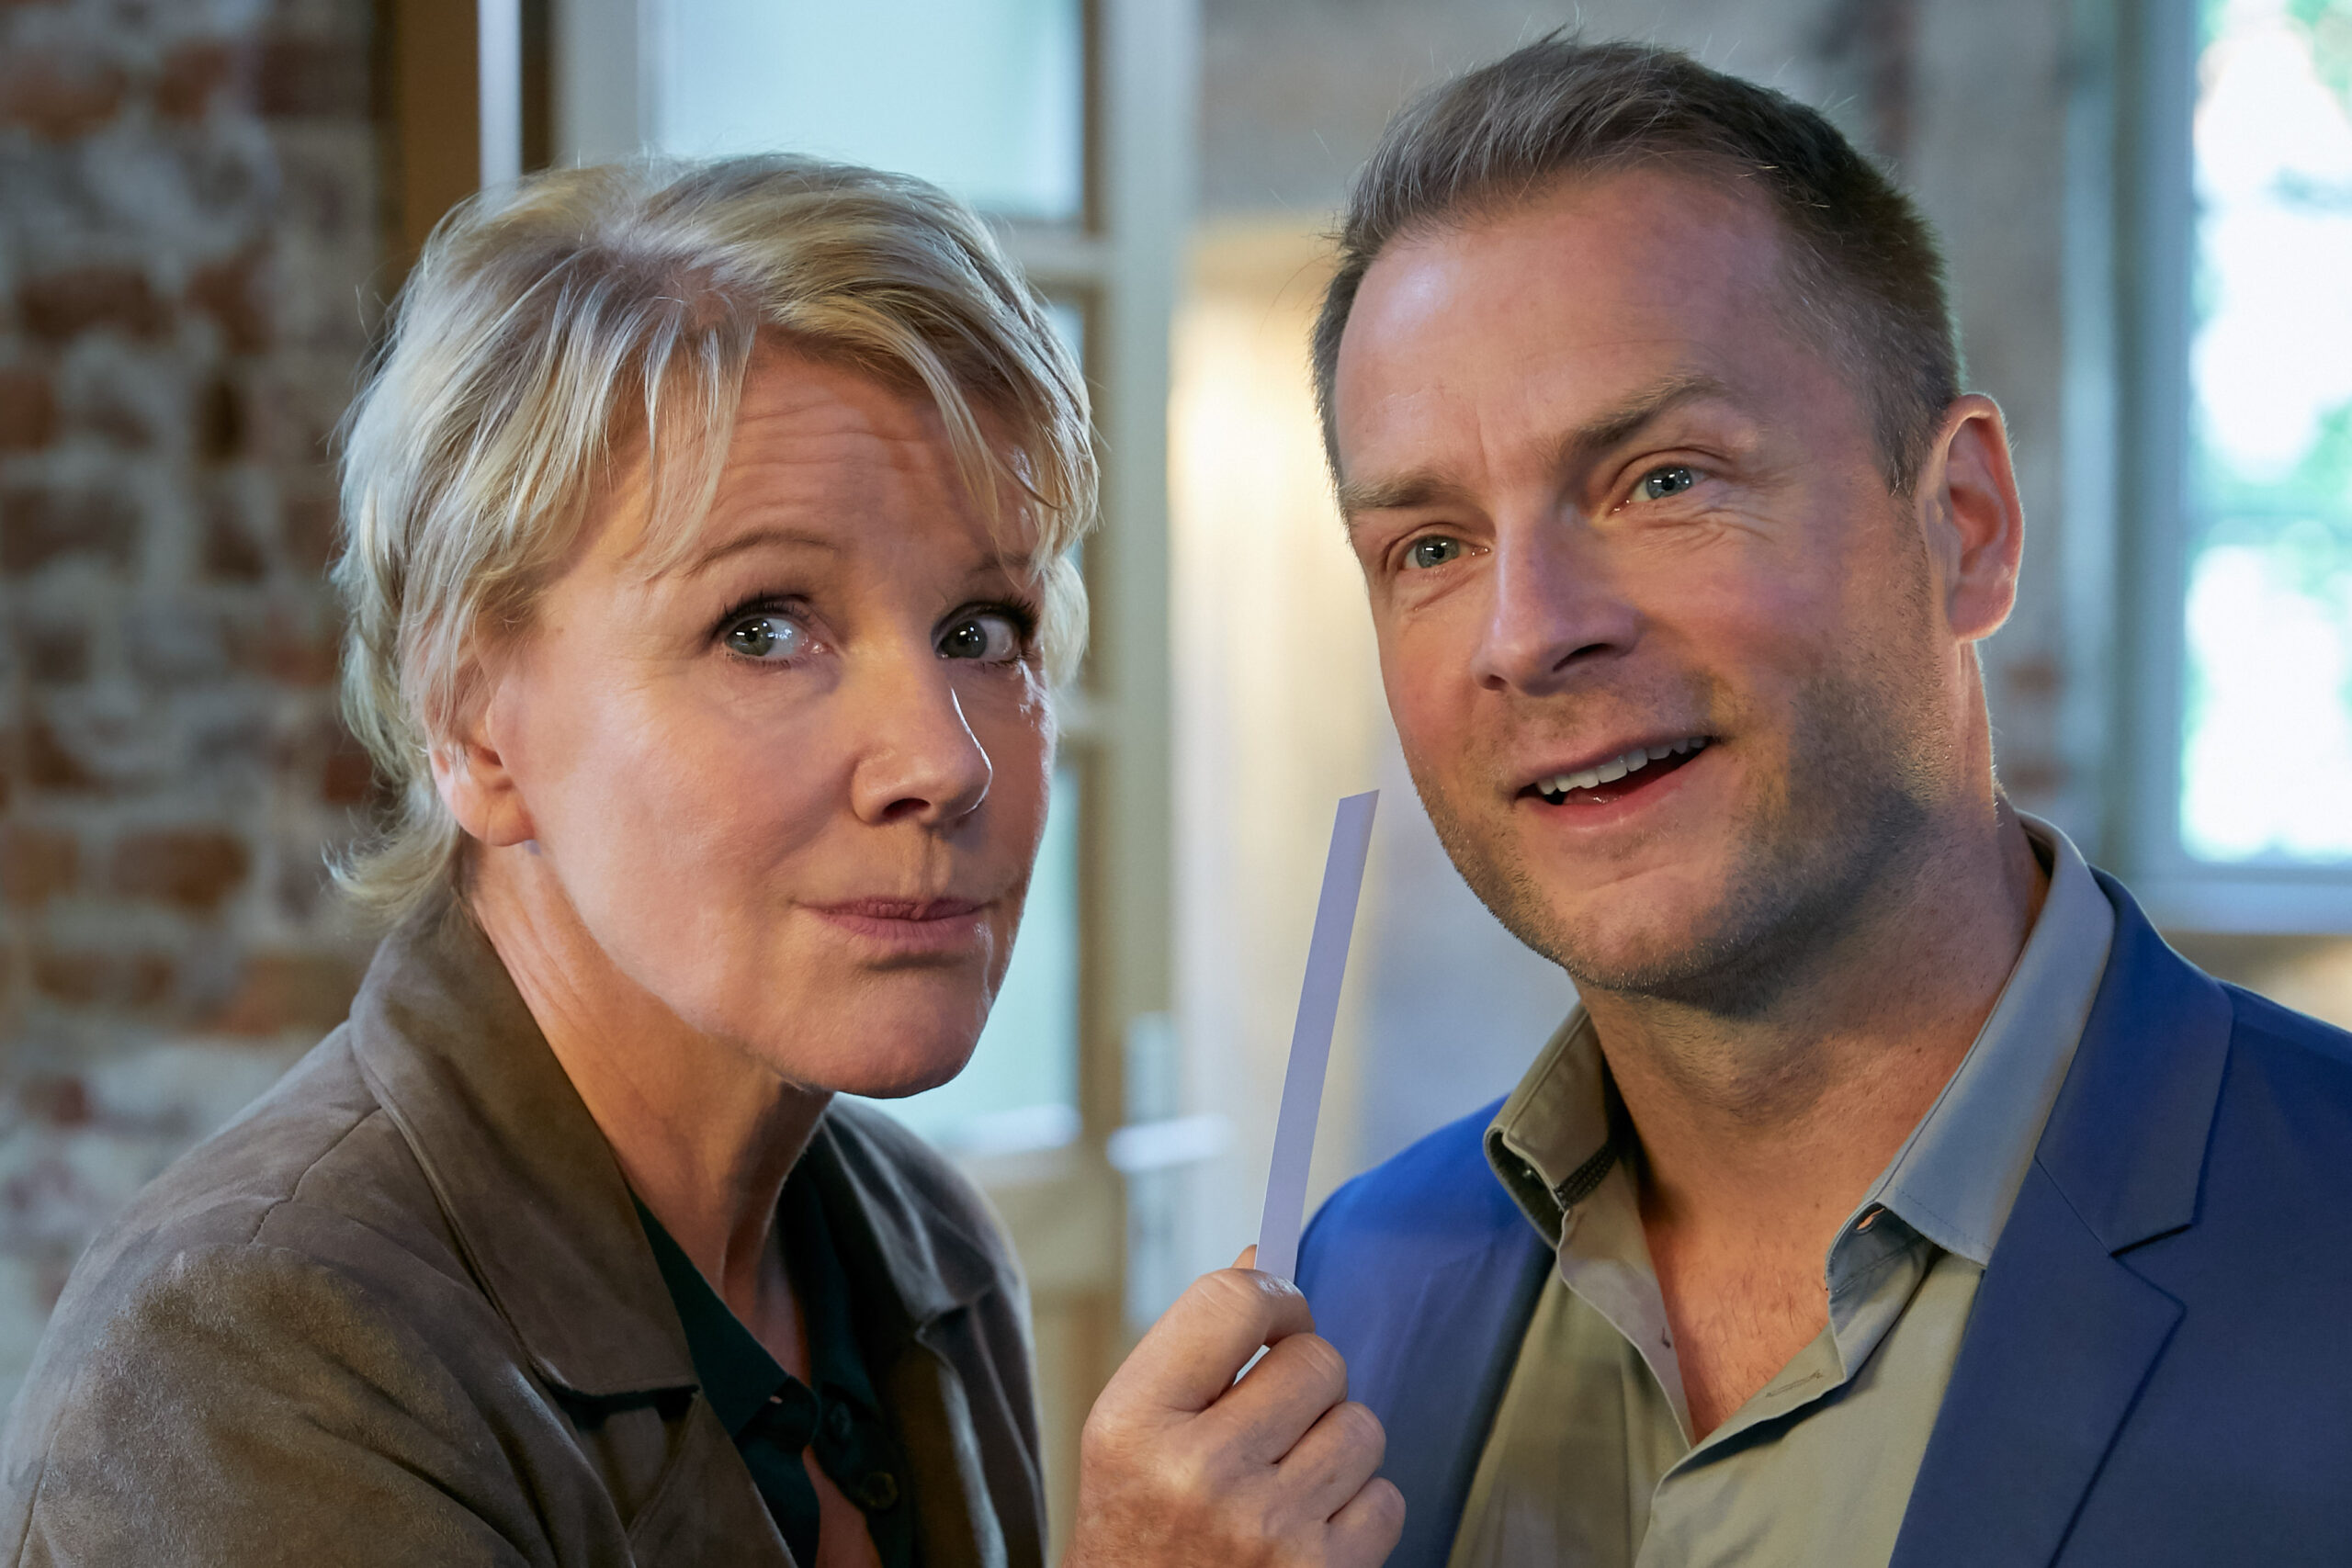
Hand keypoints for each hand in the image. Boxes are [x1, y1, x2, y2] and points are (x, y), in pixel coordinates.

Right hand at [1066, 1250, 1403, 1566]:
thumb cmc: (1138, 1533)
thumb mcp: (1130, 1436)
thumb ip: (1193, 1350)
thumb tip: (1262, 1259)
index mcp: (1135, 1423)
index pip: (1231, 1301)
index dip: (1270, 1295)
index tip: (1275, 1314)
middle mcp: (1199, 1475)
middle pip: (1315, 1359)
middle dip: (1306, 1379)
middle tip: (1273, 1416)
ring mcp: (1267, 1531)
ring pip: (1361, 1425)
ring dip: (1335, 1445)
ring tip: (1286, 1480)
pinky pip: (1387, 1498)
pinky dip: (1358, 1510)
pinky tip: (1308, 1529)